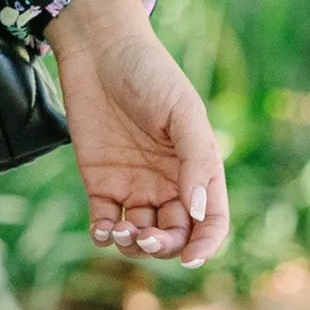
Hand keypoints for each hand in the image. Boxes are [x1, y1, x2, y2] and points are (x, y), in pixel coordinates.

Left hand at [47, 0, 228, 269]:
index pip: (210, 220)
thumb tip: (197, 211)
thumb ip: (195, 161)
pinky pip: (106, 223)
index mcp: (197, 168)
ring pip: (140, 236)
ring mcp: (134, 185)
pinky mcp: (100, 183)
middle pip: (174, 234)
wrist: (99, 51)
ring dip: (133, 245)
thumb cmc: (150, 74)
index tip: (190, 258)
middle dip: (163, 247)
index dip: (205, 244)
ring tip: (121, 232)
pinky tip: (103, 230)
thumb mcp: (182, 112)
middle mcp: (168, 183)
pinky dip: (105, 236)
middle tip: (145, 237)